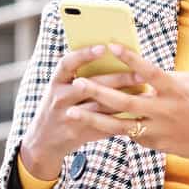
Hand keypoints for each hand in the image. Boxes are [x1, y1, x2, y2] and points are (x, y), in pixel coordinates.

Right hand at [19, 44, 143, 180]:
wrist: (43, 140)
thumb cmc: (60, 105)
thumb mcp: (60, 88)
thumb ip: (79, 75)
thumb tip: (113, 57)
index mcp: (55, 82)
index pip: (67, 64)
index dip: (84, 55)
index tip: (103, 47)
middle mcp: (59, 98)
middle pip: (91, 86)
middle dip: (118, 79)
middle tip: (140, 74)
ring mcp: (68, 117)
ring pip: (101, 107)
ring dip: (125, 99)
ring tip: (146, 93)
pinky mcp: (79, 133)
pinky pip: (104, 125)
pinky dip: (122, 118)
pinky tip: (139, 112)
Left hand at [63, 45, 188, 188]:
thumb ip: (166, 77)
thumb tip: (142, 71)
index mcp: (175, 91)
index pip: (149, 71)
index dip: (130, 58)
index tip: (112, 45)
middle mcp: (163, 111)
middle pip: (125, 101)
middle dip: (99, 91)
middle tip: (78, 82)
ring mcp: (156, 130)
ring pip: (118, 125)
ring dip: (93, 117)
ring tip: (72, 110)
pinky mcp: (152, 143)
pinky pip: (128, 132)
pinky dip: (112, 125)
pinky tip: (95, 119)